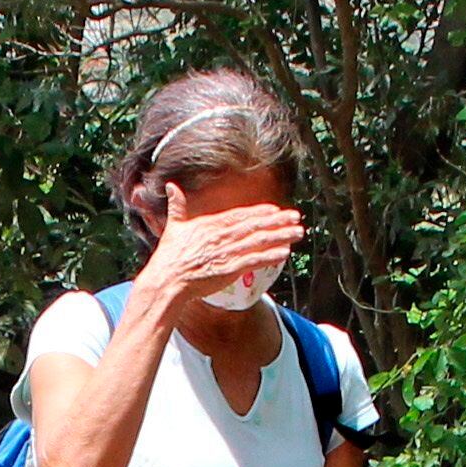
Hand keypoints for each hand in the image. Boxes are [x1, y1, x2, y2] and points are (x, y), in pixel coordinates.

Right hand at [135, 180, 300, 317]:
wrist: (167, 279)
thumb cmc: (169, 256)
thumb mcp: (174, 225)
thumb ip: (177, 205)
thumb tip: (171, 186)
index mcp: (212, 224)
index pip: (241, 215)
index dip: (260, 212)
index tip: (276, 209)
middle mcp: (222, 236)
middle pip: (255, 225)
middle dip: (278, 220)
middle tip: (296, 216)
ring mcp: (227, 252)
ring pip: (259, 241)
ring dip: (280, 235)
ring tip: (298, 232)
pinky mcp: (229, 269)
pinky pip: (254, 260)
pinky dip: (269, 256)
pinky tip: (284, 252)